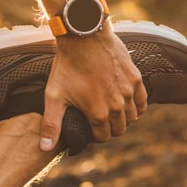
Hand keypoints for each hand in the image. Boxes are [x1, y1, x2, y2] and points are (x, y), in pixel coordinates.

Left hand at [39, 22, 147, 150]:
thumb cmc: (66, 66)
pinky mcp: (136, 78)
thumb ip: (51, 125)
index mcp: (98, 113)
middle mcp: (117, 105)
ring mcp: (129, 92)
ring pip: (132, 117)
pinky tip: (126, 103)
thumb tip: (44, 148)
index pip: (103, 137)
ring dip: (123, 118)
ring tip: (110, 111)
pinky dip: (136, 106)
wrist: (83, 37)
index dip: (94, 135)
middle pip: (119, 129)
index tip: (89, 127)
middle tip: (99, 120)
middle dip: (109, 128)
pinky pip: (143, 102)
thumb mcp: (54, 96)